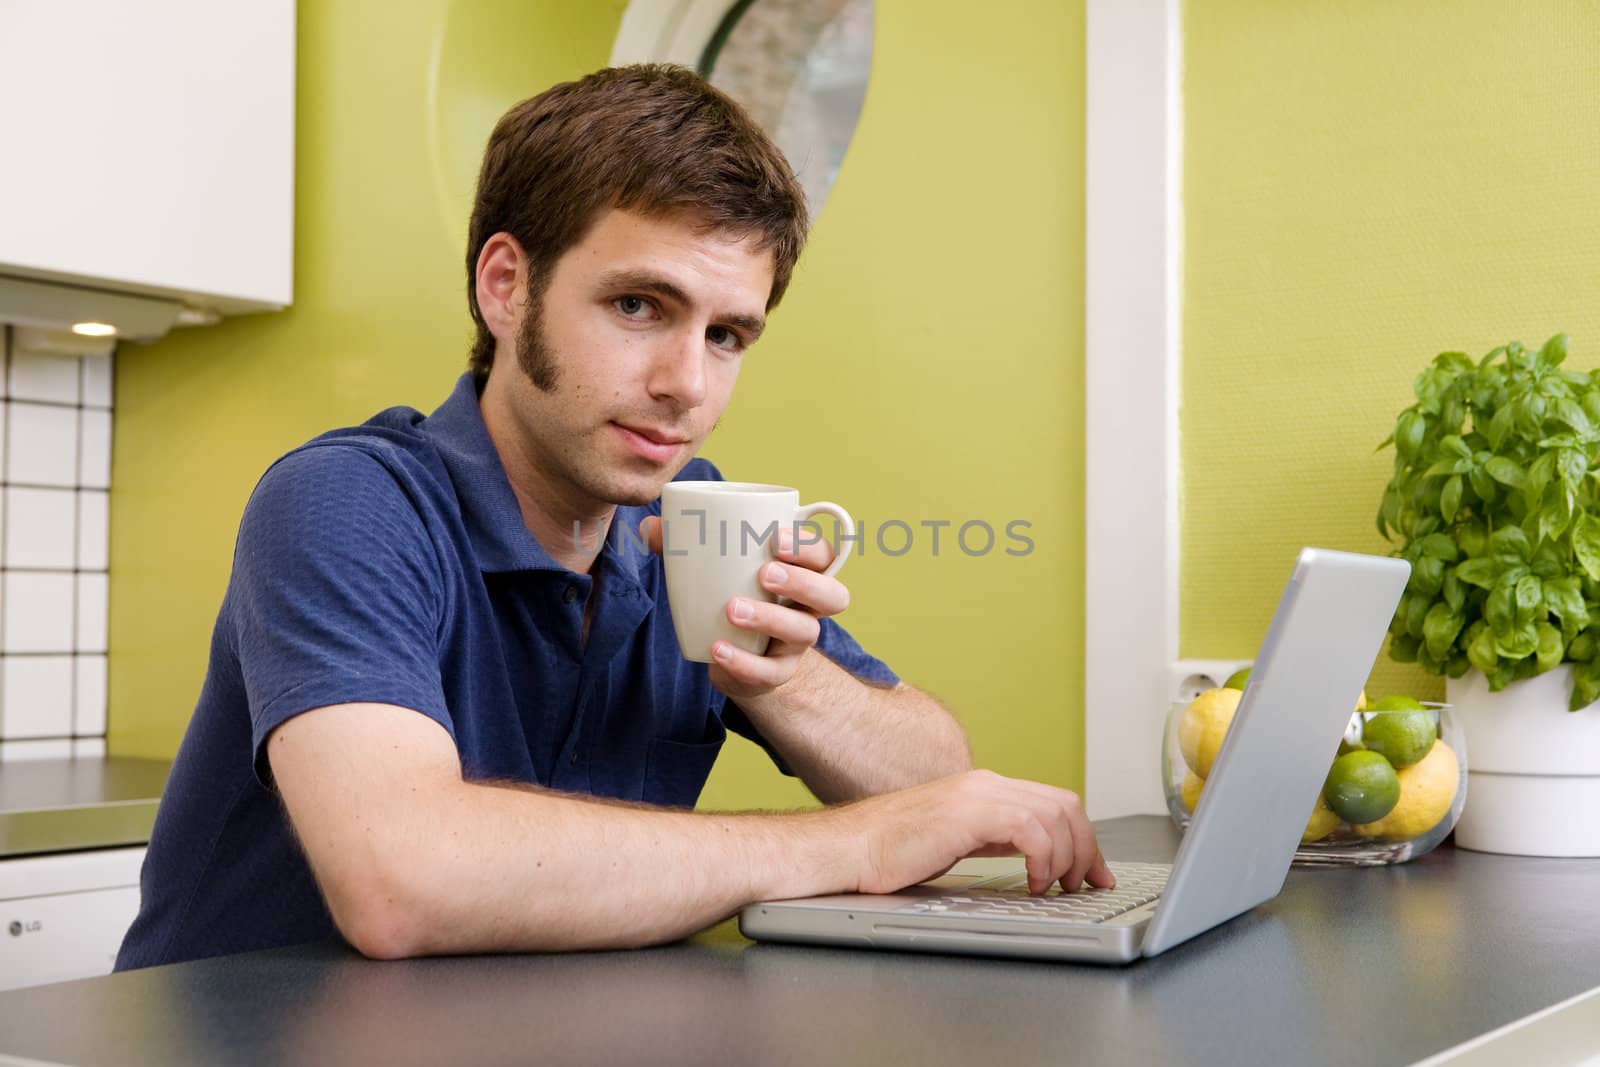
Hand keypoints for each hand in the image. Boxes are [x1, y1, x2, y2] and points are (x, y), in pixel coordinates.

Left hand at [641, 515, 849, 699]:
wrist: (732, 651)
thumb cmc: (730, 592)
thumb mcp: (713, 567)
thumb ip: (686, 545)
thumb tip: (649, 528)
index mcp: (802, 571)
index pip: (823, 555)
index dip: (808, 546)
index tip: (776, 537)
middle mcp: (808, 607)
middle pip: (833, 595)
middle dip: (803, 582)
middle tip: (765, 574)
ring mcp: (796, 643)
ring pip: (806, 632)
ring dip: (771, 619)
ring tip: (732, 610)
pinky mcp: (776, 672)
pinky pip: (770, 672)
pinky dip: (744, 662)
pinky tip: (717, 649)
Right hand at [837, 769, 1115, 895]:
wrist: (848, 848)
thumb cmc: (889, 852)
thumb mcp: (956, 841)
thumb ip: (994, 839)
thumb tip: (1034, 858)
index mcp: (984, 789)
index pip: (1053, 802)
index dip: (1083, 839)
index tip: (1093, 872)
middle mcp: (985, 784)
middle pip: (1064, 804)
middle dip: (1086, 848)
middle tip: (1085, 884)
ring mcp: (977, 794)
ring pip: (1055, 814)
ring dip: (1068, 856)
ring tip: (1055, 888)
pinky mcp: (967, 812)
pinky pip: (1031, 828)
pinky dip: (1044, 857)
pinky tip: (1033, 882)